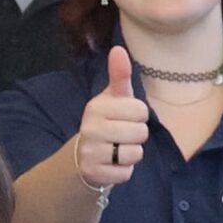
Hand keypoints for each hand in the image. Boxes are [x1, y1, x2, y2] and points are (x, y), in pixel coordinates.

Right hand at [73, 47, 148, 191]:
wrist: (82, 157)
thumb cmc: (105, 122)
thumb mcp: (112, 99)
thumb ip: (119, 76)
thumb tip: (118, 49)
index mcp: (96, 107)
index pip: (140, 110)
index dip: (138, 116)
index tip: (125, 117)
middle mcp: (91, 128)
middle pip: (140, 132)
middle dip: (136, 136)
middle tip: (122, 135)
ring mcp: (91, 152)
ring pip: (135, 154)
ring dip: (131, 154)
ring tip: (117, 149)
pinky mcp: (95, 173)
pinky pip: (126, 172)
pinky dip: (124, 170)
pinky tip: (112, 164)